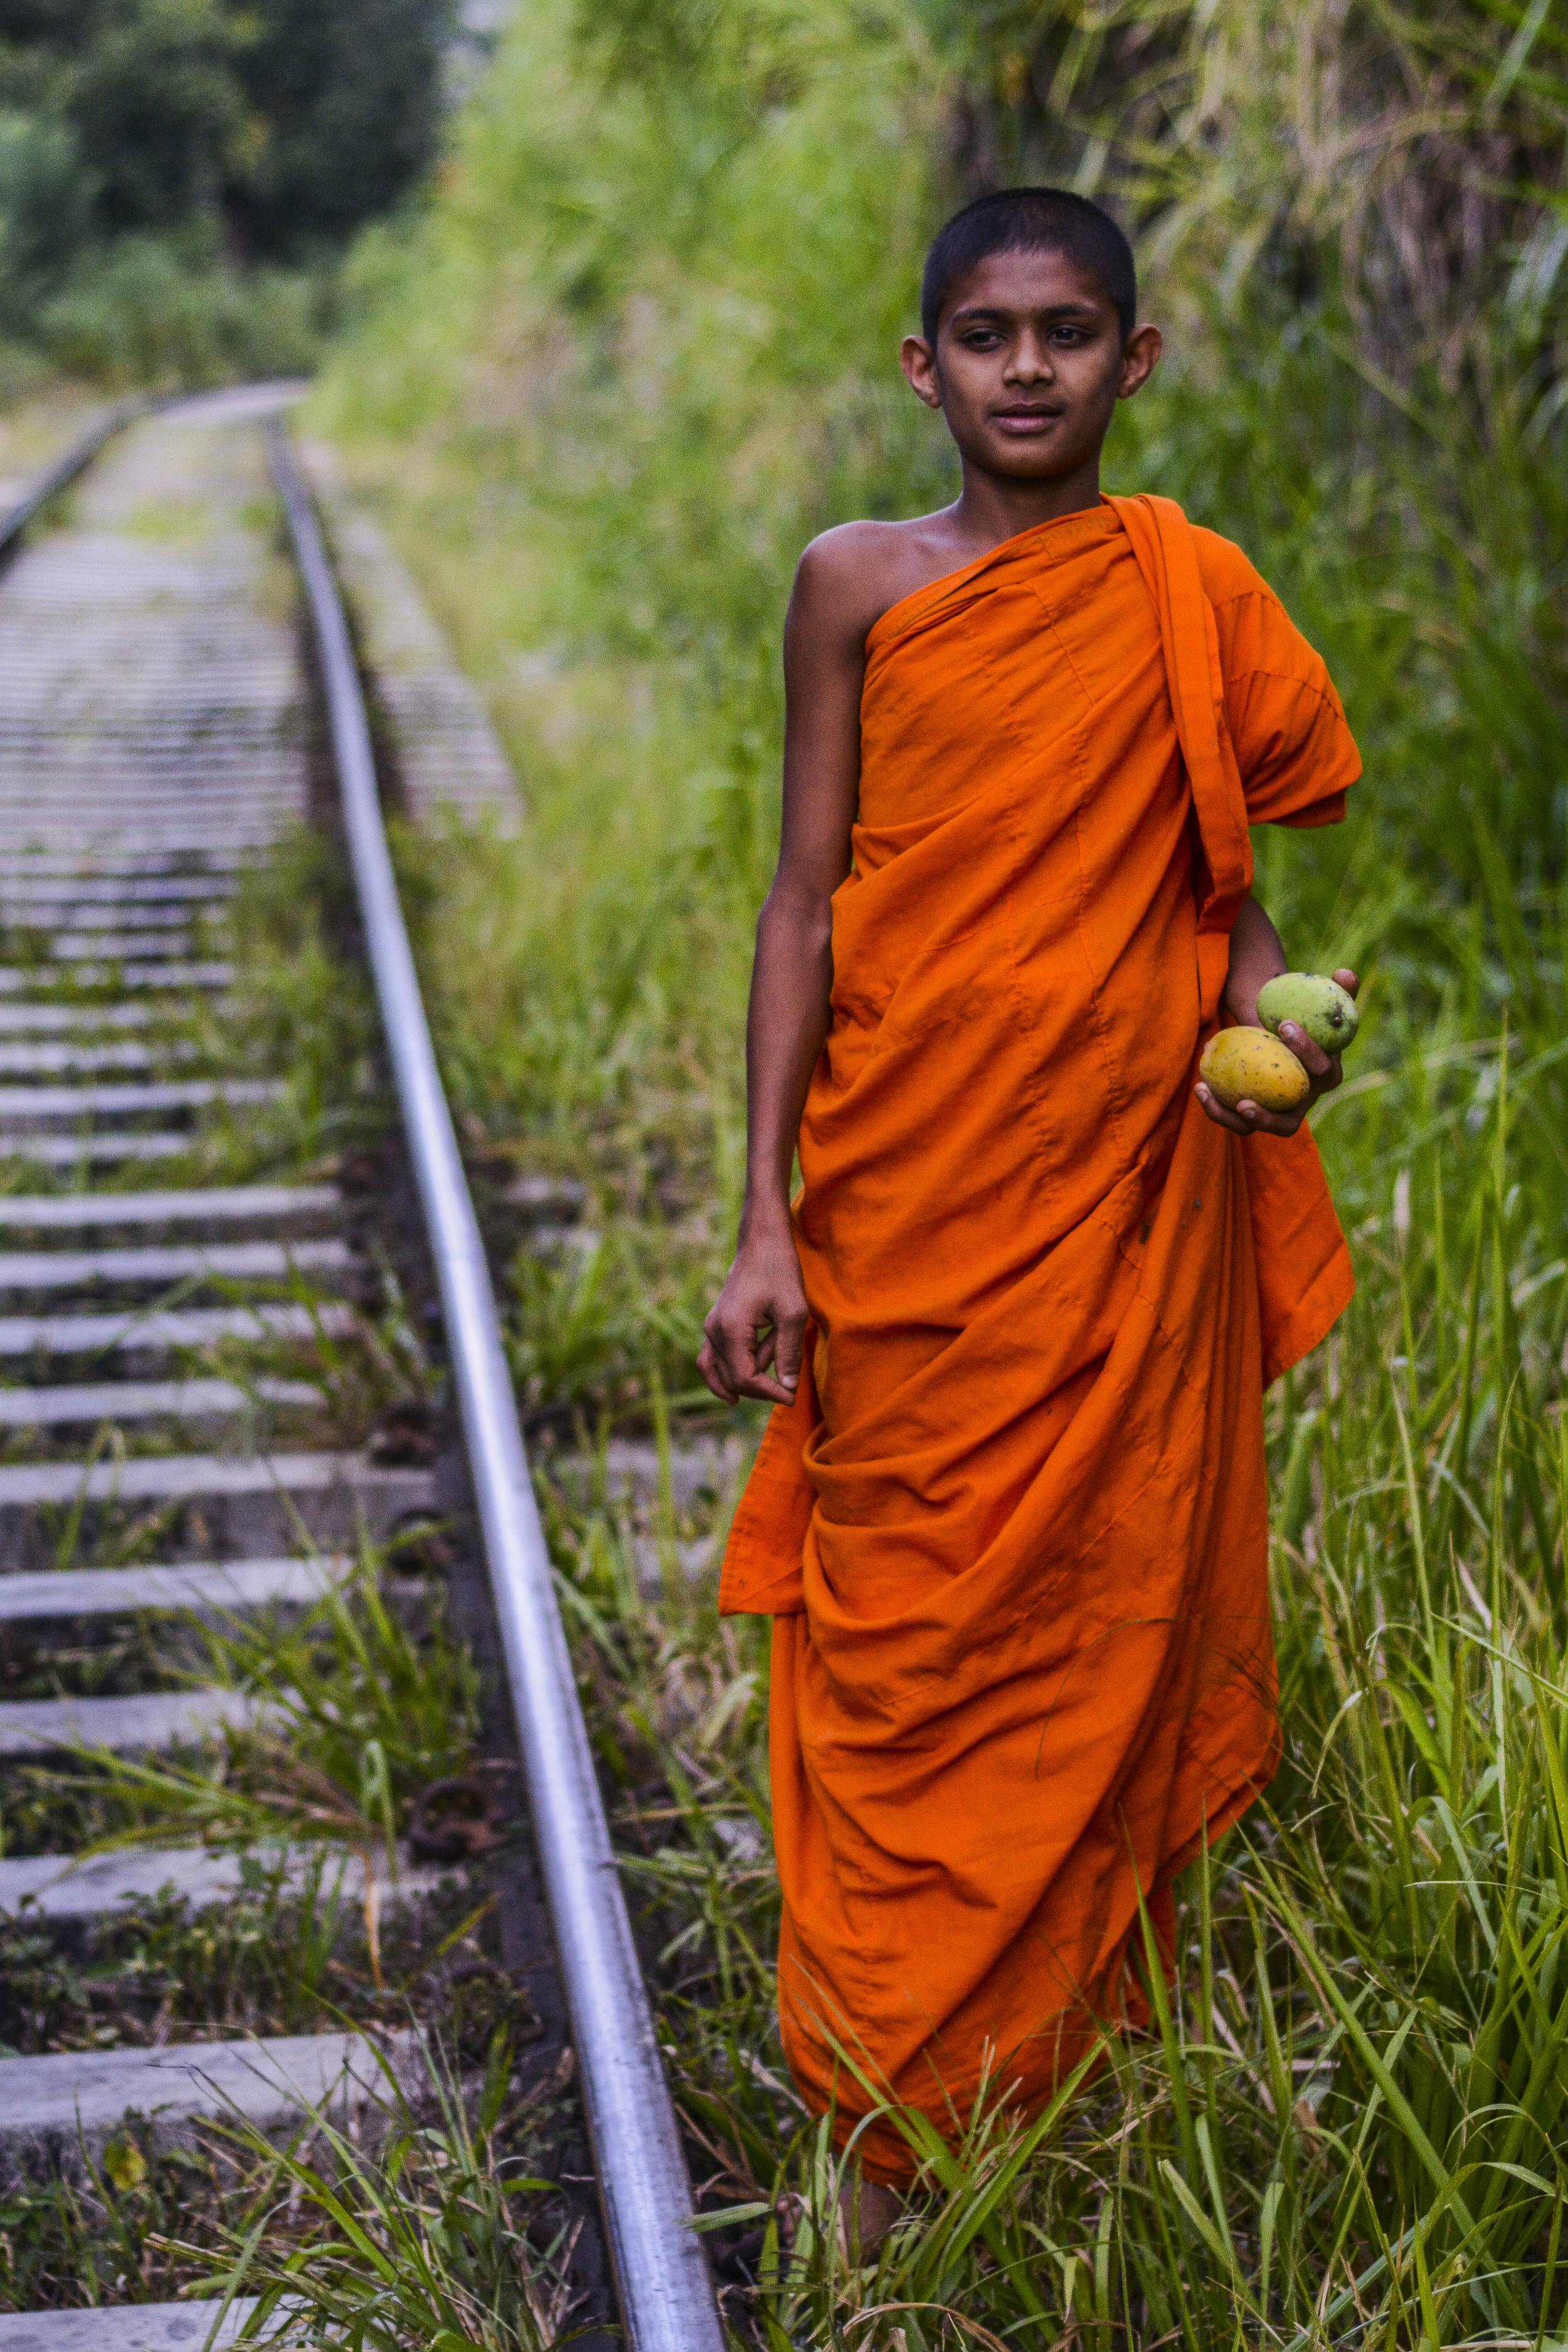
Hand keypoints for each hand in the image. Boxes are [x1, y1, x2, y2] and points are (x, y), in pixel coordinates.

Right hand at [698, 1221, 809, 1404]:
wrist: (762, 1243)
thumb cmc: (780, 1272)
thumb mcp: (793, 1313)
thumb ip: (788, 1353)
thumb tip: (787, 1388)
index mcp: (730, 1330)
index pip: (745, 1379)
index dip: (769, 1393)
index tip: (792, 1397)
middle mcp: (713, 1331)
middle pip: (731, 1380)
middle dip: (760, 1385)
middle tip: (788, 1372)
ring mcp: (710, 1328)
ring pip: (715, 1373)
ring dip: (742, 1383)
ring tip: (766, 1385)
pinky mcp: (714, 1325)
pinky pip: (710, 1360)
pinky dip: (724, 1375)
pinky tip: (738, 1389)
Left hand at [1196, 968, 1358, 1138]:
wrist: (1278, 1029)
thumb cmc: (1300, 1013)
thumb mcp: (1316, 999)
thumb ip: (1336, 989)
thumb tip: (1344, 973)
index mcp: (1326, 1074)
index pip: (1323, 1071)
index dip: (1308, 1051)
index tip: (1284, 1024)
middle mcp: (1303, 1101)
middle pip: (1290, 1122)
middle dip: (1268, 1115)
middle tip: (1244, 1100)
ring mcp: (1279, 1112)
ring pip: (1255, 1131)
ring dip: (1234, 1122)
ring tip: (1211, 1097)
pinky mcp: (1255, 1113)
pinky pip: (1236, 1120)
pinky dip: (1217, 1108)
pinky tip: (1200, 1087)